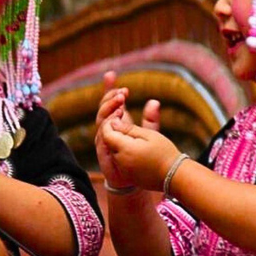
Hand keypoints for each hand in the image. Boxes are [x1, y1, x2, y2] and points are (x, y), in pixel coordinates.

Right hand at [95, 72, 160, 188]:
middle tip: (122, 92)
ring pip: (101, 120)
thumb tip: (154, 101)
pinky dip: (107, 126)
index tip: (111, 74)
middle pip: (103, 108)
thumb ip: (151, 119)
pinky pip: (101, 135)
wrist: (134, 180)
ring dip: (109, 109)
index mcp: (118, 121)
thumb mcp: (148, 134)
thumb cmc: (141, 157)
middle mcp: (108, 128)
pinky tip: (115, 118)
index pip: (110, 102)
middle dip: (110, 98)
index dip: (108, 88)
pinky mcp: (102, 150)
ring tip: (120, 102)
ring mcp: (103, 139)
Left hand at [101, 117, 178, 190]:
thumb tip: (113, 122)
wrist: (174, 176)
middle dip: (114, 131)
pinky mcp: (127, 176)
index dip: (110, 122)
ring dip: (119, 142)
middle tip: (128, 124)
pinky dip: (124, 153)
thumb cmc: (164, 152)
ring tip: (136, 137)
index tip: (121, 113)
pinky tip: (137, 149)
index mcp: (125, 148)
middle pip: (109, 142)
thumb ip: (129, 128)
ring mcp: (123, 170)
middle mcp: (120, 161)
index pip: (106, 133)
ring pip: (114, 151)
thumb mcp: (149, 135)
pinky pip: (120, 161)